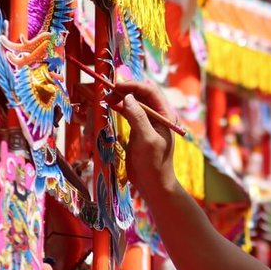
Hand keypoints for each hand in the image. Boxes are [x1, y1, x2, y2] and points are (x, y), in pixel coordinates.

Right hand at [108, 81, 178, 197]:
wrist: (153, 184)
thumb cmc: (154, 163)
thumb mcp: (146, 140)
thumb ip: (138, 118)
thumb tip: (127, 97)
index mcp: (165, 115)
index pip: (150, 92)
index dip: (133, 85)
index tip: (116, 85)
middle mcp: (157, 116)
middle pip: (140, 95)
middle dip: (124, 91)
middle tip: (106, 92)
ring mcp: (147, 122)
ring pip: (133, 103)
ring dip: (119, 99)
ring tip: (104, 99)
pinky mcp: (137, 130)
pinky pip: (128, 114)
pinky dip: (118, 109)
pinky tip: (108, 107)